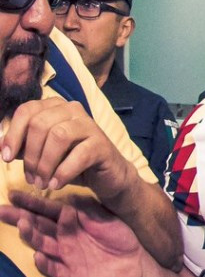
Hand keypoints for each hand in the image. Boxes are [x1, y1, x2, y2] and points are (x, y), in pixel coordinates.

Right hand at [0, 191, 144, 276]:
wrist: (136, 263)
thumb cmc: (122, 239)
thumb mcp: (104, 217)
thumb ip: (85, 207)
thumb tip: (66, 194)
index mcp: (72, 223)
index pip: (48, 210)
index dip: (32, 203)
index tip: (13, 194)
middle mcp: (64, 239)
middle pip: (38, 227)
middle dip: (20, 217)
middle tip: (3, 209)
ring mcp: (65, 256)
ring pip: (42, 245)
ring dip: (31, 236)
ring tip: (22, 224)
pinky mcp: (69, 274)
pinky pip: (53, 268)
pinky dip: (44, 262)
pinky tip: (37, 254)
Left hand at [1, 98, 133, 206]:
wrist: (106, 174)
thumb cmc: (70, 161)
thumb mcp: (41, 153)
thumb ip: (22, 147)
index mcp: (55, 108)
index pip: (27, 111)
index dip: (13, 134)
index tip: (5, 158)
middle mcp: (73, 110)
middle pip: (40, 124)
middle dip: (29, 155)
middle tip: (30, 178)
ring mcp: (90, 125)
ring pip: (58, 136)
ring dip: (45, 164)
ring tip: (42, 183)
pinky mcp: (102, 144)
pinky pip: (79, 154)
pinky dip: (63, 173)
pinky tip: (56, 185)